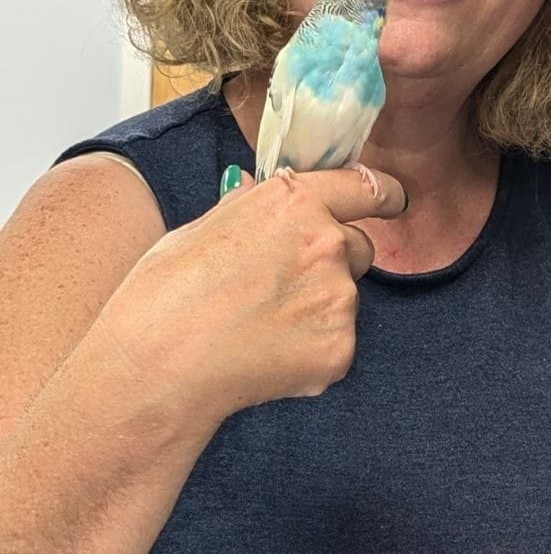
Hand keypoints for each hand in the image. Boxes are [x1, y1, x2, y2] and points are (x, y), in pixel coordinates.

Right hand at [91, 166, 405, 423]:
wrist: (155, 367)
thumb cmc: (163, 293)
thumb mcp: (200, 227)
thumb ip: (247, 207)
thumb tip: (258, 189)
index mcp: (294, 201)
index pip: (365, 186)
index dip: (384, 194)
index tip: (393, 200)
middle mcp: (327, 240)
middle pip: (358, 246)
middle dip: (334, 262)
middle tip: (281, 289)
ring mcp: (338, 296)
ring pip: (345, 297)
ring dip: (319, 309)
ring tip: (259, 329)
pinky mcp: (340, 347)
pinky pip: (336, 343)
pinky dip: (311, 352)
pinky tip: (265, 358)